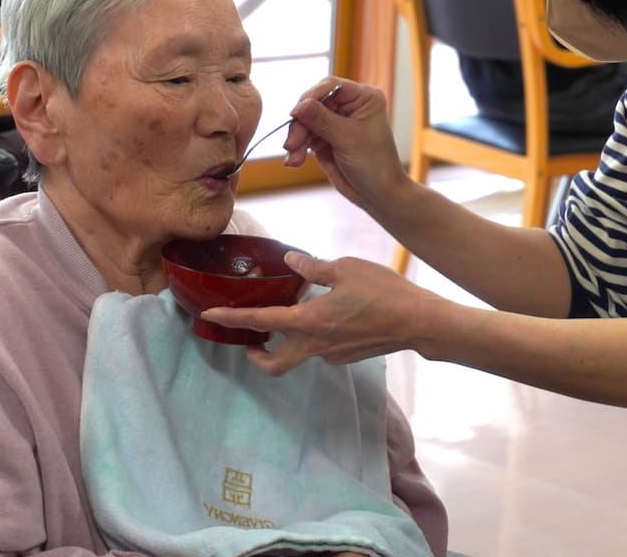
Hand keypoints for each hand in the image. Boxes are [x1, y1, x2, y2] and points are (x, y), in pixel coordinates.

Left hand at [200, 251, 439, 374]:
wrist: (418, 322)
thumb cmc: (384, 292)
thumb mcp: (346, 268)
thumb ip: (313, 267)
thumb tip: (290, 262)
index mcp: (309, 321)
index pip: (259, 322)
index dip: (230, 319)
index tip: (208, 317)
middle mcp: (315, 344)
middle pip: (273, 363)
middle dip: (255, 356)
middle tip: (248, 341)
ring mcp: (332, 354)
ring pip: (299, 354)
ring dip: (288, 342)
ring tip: (295, 315)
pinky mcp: (347, 356)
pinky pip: (322, 348)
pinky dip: (315, 335)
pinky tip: (329, 314)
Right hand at [280, 78, 409, 212]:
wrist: (377, 194)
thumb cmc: (374, 163)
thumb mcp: (347, 139)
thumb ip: (321, 120)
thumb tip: (299, 105)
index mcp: (363, 98)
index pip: (331, 86)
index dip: (311, 96)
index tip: (296, 112)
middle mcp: (348, 106)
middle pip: (314, 104)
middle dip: (301, 123)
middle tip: (292, 143)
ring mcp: (335, 123)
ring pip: (305, 121)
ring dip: (297, 139)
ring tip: (294, 157)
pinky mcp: (325, 139)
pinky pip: (304, 137)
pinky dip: (298, 148)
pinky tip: (295, 161)